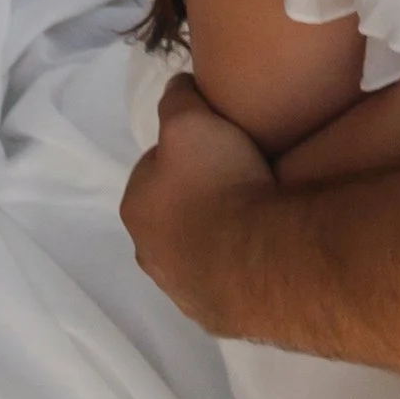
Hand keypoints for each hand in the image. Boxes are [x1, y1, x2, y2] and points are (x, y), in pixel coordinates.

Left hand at [122, 71, 275, 305]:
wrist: (257, 259)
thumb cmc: (217, 184)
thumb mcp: (191, 122)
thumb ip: (177, 99)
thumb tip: (176, 84)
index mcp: (136, 205)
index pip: (154, 170)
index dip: (184, 154)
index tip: (216, 147)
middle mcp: (149, 252)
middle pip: (173, 214)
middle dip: (197, 199)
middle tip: (238, 181)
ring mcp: (181, 289)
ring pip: (196, 251)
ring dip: (217, 236)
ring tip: (255, 218)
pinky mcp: (215, 314)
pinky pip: (224, 281)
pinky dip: (237, 267)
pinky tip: (262, 253)